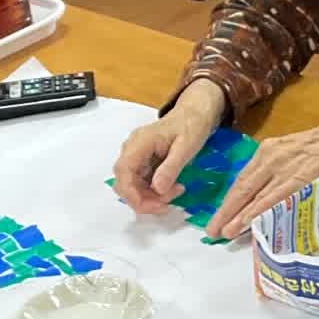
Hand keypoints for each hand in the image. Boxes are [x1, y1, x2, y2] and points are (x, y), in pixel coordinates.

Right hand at [112, 78, 225, 211]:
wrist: (195, 112)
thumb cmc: (192, 125)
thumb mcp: (187, 146)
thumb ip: (171, 167)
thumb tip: (158, 189)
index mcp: (140, 142)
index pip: (123, 172)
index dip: (132, 194)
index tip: (152, 206)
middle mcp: (132, 149)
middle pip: (124, 182)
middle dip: (143, 199)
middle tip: (169, 203)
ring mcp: (136, 156)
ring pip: (131, 185)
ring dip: (149, 197)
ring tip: (175, 193)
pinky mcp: (142, 162)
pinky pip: (140, 182)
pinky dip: (153, 192)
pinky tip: (171, 189)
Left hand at [207, 109, 318, 239]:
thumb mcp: (295, 154)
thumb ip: (279, 170)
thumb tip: (264, 195)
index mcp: (268, 151)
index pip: (243, 180)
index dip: (229, 201)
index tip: (218, 216)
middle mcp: (270, 157)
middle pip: (241, 189)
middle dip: (226, 211)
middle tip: (212, 231)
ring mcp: (282, 168)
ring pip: (254, 196)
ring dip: (237, 216)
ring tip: (223, 232)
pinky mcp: (297, 177)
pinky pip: (273, 198)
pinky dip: (257, 212)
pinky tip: (245, 223)